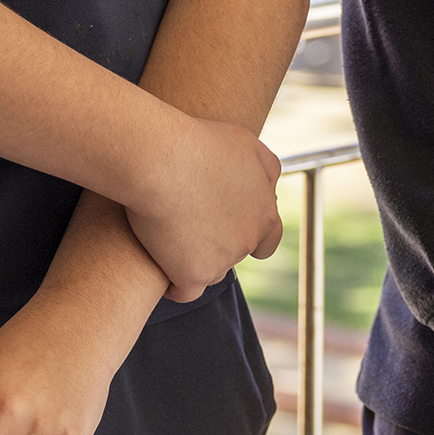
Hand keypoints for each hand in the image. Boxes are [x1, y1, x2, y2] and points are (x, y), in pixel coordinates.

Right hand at [124, 113, 282, 300]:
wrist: (162, 159)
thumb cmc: (200, 142)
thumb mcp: (246, 143)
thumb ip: (266, 168)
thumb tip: (272, 187)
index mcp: (265, 212)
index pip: (268, 239)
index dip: (249, 235)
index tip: (227, 226)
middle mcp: (248, 240)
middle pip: (234, 253)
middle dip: (218, 242)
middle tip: (191, 220)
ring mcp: (221, 261)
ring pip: (210, 272)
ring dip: (195, 260)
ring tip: (170, 234)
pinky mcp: (191, 275)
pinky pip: (184, 291)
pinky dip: (174, 283)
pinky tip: (160, 266)